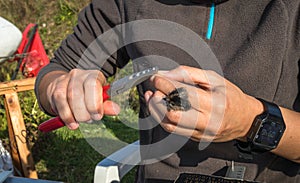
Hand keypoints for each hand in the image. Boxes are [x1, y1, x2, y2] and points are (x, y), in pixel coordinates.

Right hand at [45, 69, 119, 129]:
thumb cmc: (88, 96)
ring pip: (68, 97)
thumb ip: (106, 105)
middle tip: (89, 119)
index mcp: (94, 75)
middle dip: (84, 112)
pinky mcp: (55, 87)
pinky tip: (72, 123)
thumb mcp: (99, 99)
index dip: (94, 102)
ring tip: (81, 121)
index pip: (93, 84)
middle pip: (78, 93)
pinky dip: (66, 115)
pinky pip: (58, 102)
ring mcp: (65, 79)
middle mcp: (79, 74)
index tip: (97, 116)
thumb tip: (116, 110)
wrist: (67, 88)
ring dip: (75, 114)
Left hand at [145, 66, 262, 141]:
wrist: (244, 120)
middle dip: (157, 100)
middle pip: (173, 114)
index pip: (183, 94)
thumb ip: (188, 73)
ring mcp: (200, 132)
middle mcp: (207, 121)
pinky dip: (161, 117)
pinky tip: (159, 107)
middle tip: (154, 89)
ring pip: (169, 124)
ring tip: (152, 97)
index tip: (156, 77)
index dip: (165, 84)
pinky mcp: (195, 138)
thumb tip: (165, 73)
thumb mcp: (214, 78)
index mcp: (214, 103)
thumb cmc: (230, 96)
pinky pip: (173, 129)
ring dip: (155, 110)